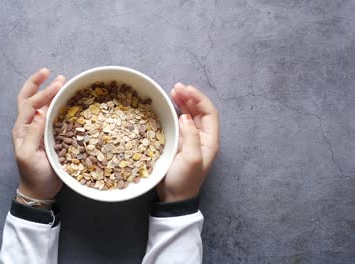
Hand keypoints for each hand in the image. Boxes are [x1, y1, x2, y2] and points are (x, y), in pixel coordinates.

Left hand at [12, 68, 65, 199]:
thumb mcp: (29, 156)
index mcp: (22, 129)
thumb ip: (33, 134)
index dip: (44, 92)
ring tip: (59, 80)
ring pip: (38, 105)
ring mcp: (36, 130)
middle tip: (50, 72)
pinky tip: (63, 98)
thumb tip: (40, 113)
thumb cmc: (34, 175)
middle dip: (38, 83)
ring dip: (46, 91)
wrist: (39, 191)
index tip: (59, 83)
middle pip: (28, 99)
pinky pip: (48, 115)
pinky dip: (54, 103)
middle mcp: (27, 126)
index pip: (31, 104)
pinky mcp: (46, 135)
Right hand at [157, 83, 219, 201]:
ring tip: (172, 91)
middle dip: (190, 97)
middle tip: (176, 87)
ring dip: (182, 102)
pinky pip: (180, 122)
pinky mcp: (180, 143)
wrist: (174, 198)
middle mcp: (202, 138)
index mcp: (209, 140)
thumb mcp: (190, 159)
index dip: (198, 99)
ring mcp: (191, 140)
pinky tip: (169, 105)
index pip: (209, 113)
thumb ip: (190, 136)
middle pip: (199, 111)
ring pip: (190, 115)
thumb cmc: (184, 180)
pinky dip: (175, 112)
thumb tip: (185, 116)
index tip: (185, 89)